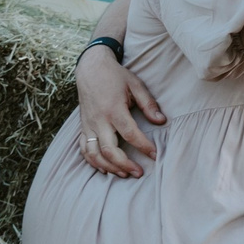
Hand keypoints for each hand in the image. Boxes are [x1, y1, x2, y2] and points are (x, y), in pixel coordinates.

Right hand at [76, 44, 165, 176]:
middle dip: (125, 165)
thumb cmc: (115, 76)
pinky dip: (93, 162)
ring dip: (108, 167)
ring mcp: (88, 125)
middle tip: (139, 173)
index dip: (143, 146)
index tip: (155, 155)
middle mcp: (99, 120)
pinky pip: (84, 149)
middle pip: (109, 150)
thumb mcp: (135, 85)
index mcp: (113, 109)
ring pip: (94, 154)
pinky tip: (105, 169)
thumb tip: (161, 122)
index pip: (130, 133)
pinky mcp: (83, 127)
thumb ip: (148, 104)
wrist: (90, 68)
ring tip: (124, 174)